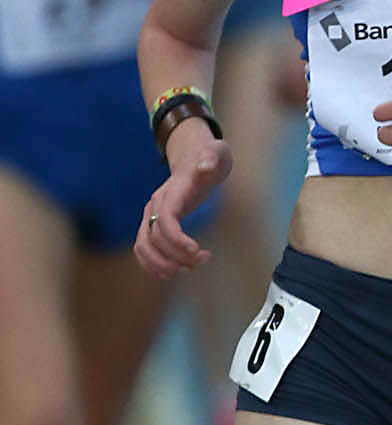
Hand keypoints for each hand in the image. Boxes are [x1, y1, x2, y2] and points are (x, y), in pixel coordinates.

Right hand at [134, 120, 232, 278]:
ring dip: (163, 264)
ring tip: (189, 269)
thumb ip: (211, 158)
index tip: (196, 251)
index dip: (176, 239)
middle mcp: (155, 205)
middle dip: (176, 256)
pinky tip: (174, 271)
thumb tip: (206, 165)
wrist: (195, 157)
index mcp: (171, 192)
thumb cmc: (209, 157)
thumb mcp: (216, 153)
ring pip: (143, 246)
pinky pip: (144, 249)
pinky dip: (154, 264)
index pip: (164, 219)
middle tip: (202, 260)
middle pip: (153, 238)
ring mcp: (151, 215)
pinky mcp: (153, 224)